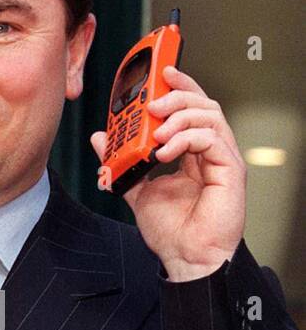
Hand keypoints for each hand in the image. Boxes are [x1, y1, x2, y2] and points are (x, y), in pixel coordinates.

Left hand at [91, 65, 245, 281]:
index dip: (179, 86)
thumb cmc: (170, 230)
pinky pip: (212, 139)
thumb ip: (120, 162)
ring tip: (155, 132)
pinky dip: (185, 138)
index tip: (160, 71)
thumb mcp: (135, 188)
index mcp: (192, 153)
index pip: (191, 108)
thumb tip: (100, 138)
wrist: (183, 258)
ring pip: (210, 116)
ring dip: (178, 116)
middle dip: (176, 94)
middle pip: (203, 105)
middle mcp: (211, 152)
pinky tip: (164, 151)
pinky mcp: (230, 172)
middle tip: (151, 102)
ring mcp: (223, 161)